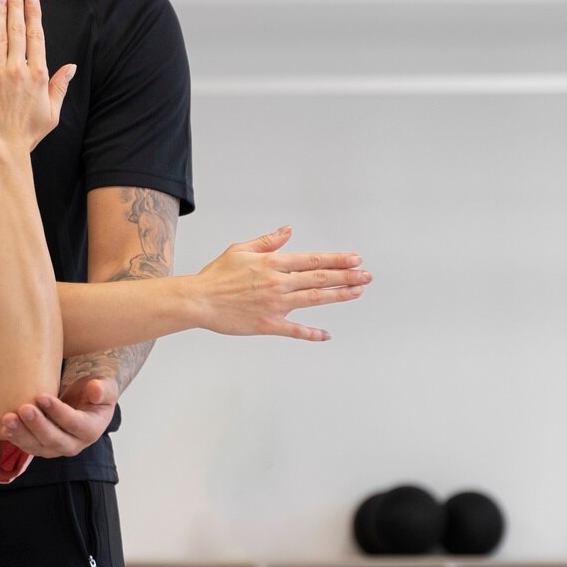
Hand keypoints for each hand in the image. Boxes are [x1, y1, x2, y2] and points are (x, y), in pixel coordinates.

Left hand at [0, 0, 75, 159]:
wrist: (2, 150)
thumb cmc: (27, 134)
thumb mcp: (52, 113)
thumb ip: (60, 86)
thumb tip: (71, 67)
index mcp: (38, 75)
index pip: (36, 36)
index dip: (33, 14)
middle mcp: (17, 69)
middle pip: (16, 30)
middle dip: (16, 5)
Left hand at [1, 376, 118, 458]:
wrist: (83, 401)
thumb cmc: (94, 392)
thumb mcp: (106, 387)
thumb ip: (103, 389)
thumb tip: (95, 390)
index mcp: (91, 430)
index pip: (75, 424)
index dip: (59, 412)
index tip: (42, 396)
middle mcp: (74, 444)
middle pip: (54, 439)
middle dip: (37, 425)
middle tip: (24, 408)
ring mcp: (56, 448)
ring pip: (38, 446)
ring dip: (21, 434)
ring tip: (8, 418)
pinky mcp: (42, 447)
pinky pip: (28, 446)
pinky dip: (16, 438)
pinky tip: (4, 426)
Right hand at [191, 227, 368, 341]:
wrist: (198, 300)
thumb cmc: (216, 276)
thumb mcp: (240, 250)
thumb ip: (267, 242)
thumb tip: (288, 231)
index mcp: (273, 263)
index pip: (313, 260)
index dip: (337, 260)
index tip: (355, 259)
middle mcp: (278, 283)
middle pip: (320, 278)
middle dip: (347, 276)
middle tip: (367, 276)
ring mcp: (275, 305)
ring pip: (314, 299)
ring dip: (339, 295)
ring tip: (357, 292)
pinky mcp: (268, 324)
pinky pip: (294, 330)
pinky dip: (311, 333)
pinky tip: (326, 334)